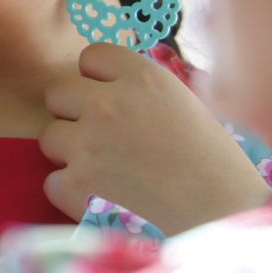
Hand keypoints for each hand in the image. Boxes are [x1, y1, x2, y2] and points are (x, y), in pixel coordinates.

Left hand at [40, 43, 268, 234]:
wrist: (221, 216)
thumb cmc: (215, 163)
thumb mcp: (184, 103)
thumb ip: (141, 90)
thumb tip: (106, 88)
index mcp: (141, 77)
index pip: (91, 56)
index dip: (98, 78)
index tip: (112, 98)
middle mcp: (108, 103)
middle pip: (58, 93)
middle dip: (75, 112)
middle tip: (102, 136)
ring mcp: (88, 144)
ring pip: (50, 136)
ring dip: (70, 152)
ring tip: (104, 170)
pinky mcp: (77, 184)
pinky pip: (52, 181)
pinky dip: (71, 192)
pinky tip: (101, 199)